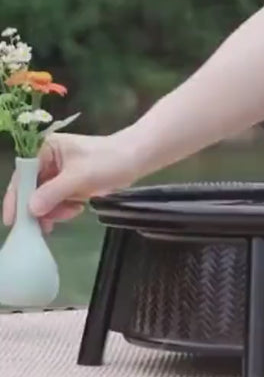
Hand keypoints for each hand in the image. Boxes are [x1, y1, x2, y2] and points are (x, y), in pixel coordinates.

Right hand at [2, 133, 136, 232]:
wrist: (136, 159)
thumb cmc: (108, 160)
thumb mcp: (79, 176)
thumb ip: (53, 192)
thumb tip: (31, 209)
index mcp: (45, 149)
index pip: (22, 175)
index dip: (16, 197)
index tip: (13, 221)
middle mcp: (49, 160)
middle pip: (33, 189)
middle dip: (40, 208)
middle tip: (44, 227)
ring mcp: (61, 173)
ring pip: (47, 198)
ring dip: (56, 210)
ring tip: (73, 213)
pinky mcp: (73, 184)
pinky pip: (61, 200)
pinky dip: (65, 208)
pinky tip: (77, 210)